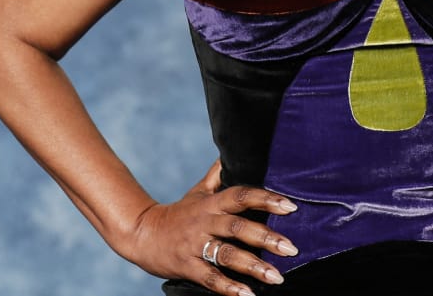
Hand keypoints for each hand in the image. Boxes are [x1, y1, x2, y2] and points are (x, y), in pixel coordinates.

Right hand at [116, 160, 299, 295]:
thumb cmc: (177, 214)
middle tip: (291, 248)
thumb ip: (217, 175)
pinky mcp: (186, 266)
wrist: (141, 234)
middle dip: (266, 237)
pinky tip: (247, 295)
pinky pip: (209, 278)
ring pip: (226, 255)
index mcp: (211, 204)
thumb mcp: (197, 192)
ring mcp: (194, 245)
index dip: (265, 198)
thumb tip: (231, 152)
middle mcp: (204, 222)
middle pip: (237, 227)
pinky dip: (228, 288)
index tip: (290, 205)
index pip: (240, 195)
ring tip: (277, 277)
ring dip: (253, 266)